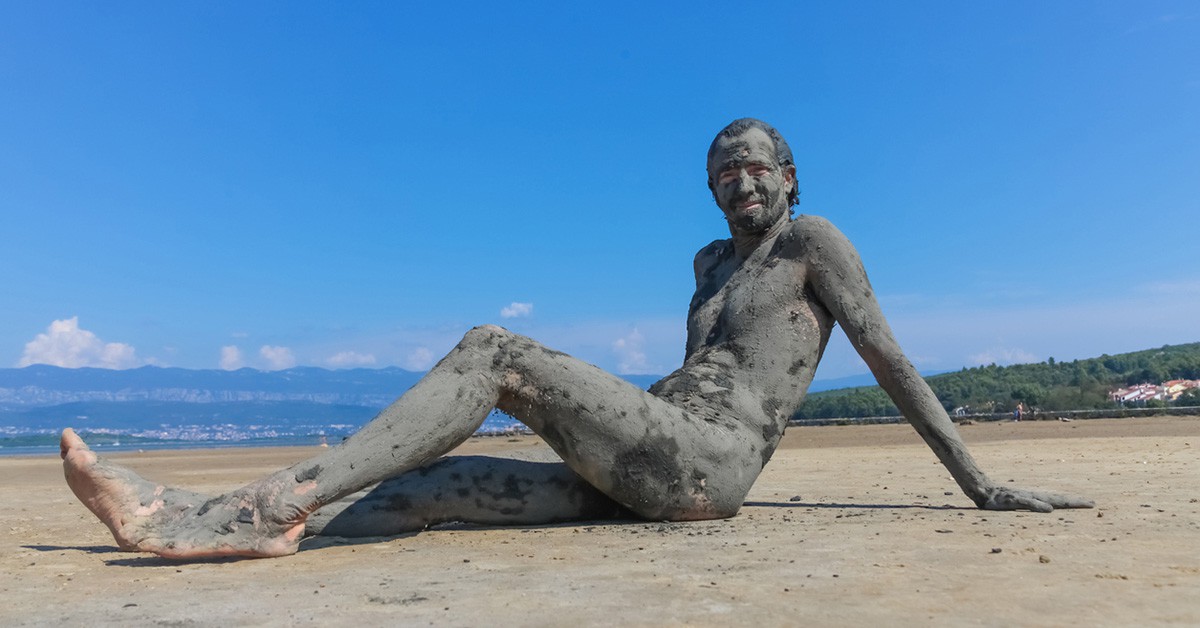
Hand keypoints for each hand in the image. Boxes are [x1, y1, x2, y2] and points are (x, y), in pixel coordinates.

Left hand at [978, 486, 1093, 512]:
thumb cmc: (997, 499)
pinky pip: (1045, 501)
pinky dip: (1055, 502)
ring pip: (1054, 498)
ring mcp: (1031, 496)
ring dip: (1067, 501)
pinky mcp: (1025, 498)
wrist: (983, 490)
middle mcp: (1037, 496)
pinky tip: (1054, 504)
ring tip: (1078, 502)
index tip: (1092, 504)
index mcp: (1037, 497)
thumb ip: (1031, 505)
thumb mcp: (1014, 502)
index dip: (1076, 503)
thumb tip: (1051, 509)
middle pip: (1060, 498)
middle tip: (1092, 503)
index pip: (1061, 501)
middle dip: (1076, 501)